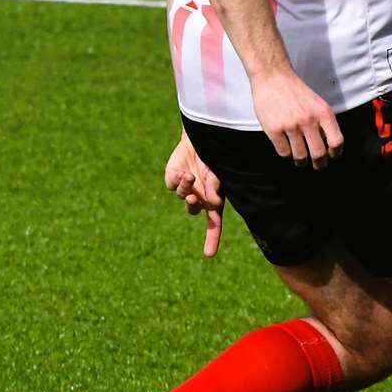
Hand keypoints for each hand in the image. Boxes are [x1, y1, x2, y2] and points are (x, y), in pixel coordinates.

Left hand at [164, 132, 224, 256]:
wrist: (200, 136)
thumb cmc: (214, 155)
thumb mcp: (218, 171)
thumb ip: (214, 187)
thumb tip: (212, 204)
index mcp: (214, 198)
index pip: (214, 223)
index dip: (212, 239)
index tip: (209, 255)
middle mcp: (199, 195)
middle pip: (194, 210)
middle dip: (194, 203)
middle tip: (195, 196)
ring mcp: (185, 187)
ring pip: (184, 197)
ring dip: (187, 189)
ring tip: (190, 177)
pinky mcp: (172, 178)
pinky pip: (173, 186)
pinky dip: (179, 181)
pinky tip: (184, 173)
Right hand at [252, 70, 342, 168]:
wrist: (273, 77)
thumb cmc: (295, 91)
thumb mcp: (317, 103)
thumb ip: (324, 122)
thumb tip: (329, 145)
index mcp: (323, 113)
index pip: (336, 141)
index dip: (336, 153)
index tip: (332, 156)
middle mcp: (309, 120)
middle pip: (319, 154)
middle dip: (319, 164)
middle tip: (318, 165)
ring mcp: (291, 126)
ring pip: (300, 156)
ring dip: (301, 161)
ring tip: (301, 159)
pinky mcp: (274, 129)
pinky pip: (284, 152)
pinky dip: (287, 154)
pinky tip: (287, 149)